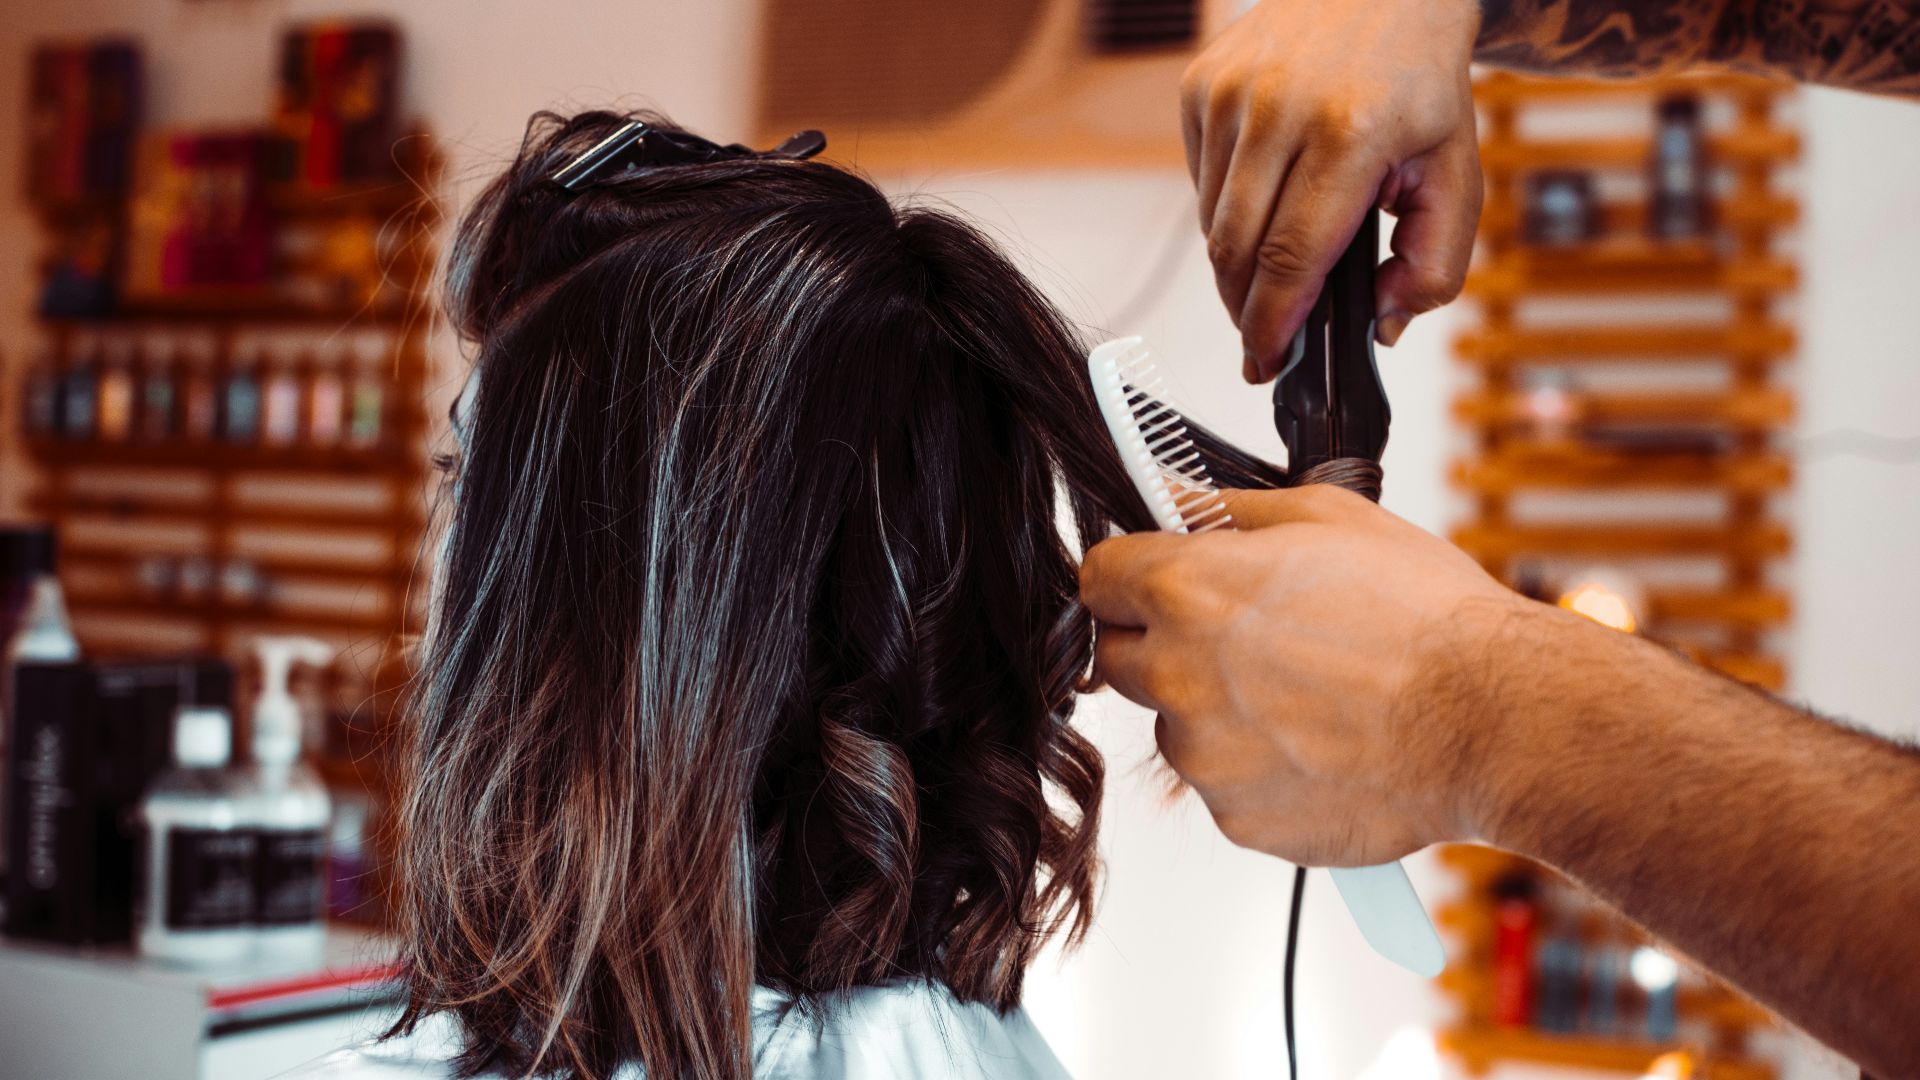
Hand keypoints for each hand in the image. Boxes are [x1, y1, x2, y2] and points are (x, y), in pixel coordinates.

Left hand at [1079, 486, 1532, 865]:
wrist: (1494, 721)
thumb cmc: (1428, 619)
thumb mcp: (1328, 519)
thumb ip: (1230, 509)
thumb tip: (1176, 495)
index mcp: (1188, 590)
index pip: (1097, 579)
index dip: (1128, 576)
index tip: (1152, 582)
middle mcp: (1179, 674)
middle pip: (1120, 657)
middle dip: (1163, 643)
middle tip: (1243, 638)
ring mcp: (1205, 756)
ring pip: (1178, 727)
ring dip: (1217, 713)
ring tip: (1309, 696)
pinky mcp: (1238, 819)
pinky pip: (1226, 787)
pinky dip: (1260, 771)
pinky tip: (1324, 746)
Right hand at [1181, 0, 1483, 379]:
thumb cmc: (1418, 75)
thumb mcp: (1456, 168)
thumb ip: (1437, 260)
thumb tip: (1386, 323)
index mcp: (1352, 131)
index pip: (1292, 256)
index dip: (1273, 322)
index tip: (1267, 361)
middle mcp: (1281, 108)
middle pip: (1238, 250)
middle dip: (1246, 309)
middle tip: (1265, 338)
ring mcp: (1233, 93)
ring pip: (1212, 221)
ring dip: (1237, 262)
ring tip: (1277, 261)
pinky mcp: (1202, 85)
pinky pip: (1200, 181)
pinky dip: (1226, 209)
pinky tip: (1265, 197)